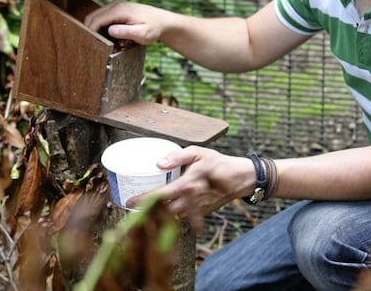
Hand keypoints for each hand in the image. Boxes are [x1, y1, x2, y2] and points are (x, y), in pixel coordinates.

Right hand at [84, 0, 172, 44]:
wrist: (163, 21)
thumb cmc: (154, 28)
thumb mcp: (142, 34)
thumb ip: (126, 32)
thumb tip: (110, 30)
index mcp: (120, 10)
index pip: (96, 19)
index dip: (90, 32)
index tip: (91, 44)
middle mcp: (116, 5)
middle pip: (92, 16)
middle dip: (90, 30)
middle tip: (95, 45)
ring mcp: (116, 6)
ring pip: (96, 16)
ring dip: (96, 28)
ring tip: (103, 41)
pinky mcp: (117, 9)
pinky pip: (103, 17)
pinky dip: (102, 26)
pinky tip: (109, 36)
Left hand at [126, 146, 253, 226]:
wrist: (241, 179)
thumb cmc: (219, 163)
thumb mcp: (199, 153)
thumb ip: (177, 157)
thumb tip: (158, 163)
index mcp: (188, 184)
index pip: (161, 195)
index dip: (144, 200)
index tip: (129, 203)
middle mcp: (191, 200)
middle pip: (163, 212)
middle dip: (148, 211)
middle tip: (135, 206)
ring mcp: (197, 209)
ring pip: (172, 217)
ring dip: (159, 214)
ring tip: (147, 207)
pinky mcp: (201, 214)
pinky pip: (183, 217)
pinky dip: (172, 215)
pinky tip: (166, 208)